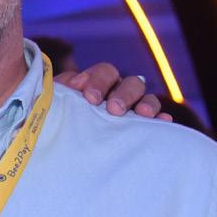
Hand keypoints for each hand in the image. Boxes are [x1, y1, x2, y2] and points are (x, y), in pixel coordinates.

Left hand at [57, 63, 171, 120]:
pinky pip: (156, 120)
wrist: (58, 144)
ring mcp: (131, 109)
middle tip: (114, 109)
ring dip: (146, 103)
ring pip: (146, 98)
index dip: (99, 81)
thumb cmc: (56, 119)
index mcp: (97, 83)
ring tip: (142, 113)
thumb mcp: (54, 104)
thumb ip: (60, 90)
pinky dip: (161, 119)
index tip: (89, 97)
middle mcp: (117, 92)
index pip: (104, 72)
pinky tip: (163, 122)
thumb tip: (73, 85)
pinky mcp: (140, 127)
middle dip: (123, 94)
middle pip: (129, 83)